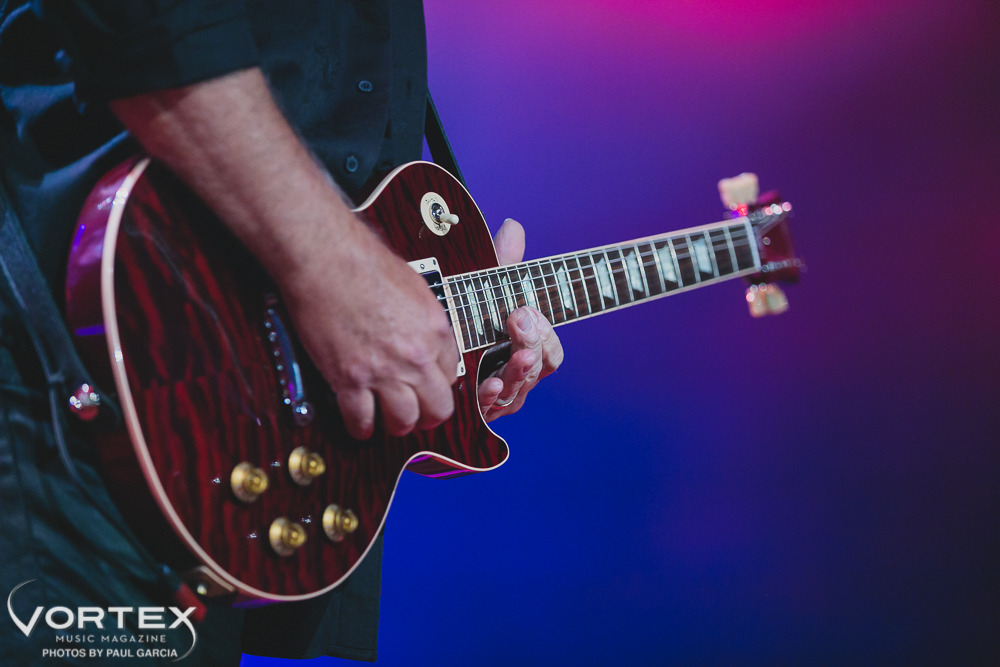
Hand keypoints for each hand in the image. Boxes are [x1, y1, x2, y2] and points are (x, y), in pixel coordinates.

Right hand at [282, 220, 459, 439]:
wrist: (326, 258)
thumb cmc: (364, 263)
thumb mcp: (415, 288)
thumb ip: (425, 321)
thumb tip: (425, 341)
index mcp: (435, 330)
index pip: (451, 376)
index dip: (438, 386)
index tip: (428, 389)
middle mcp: (415, 355)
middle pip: (436, 408)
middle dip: (427, 416)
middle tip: (417, 416)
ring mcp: (383, 370)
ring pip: (402, 421)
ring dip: (396, 425)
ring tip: (387, 421)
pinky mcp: (349, 378)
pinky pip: (361, 420)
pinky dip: (360, 427)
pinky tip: (360, 424)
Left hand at [477, 219, 563, 420]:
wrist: (421, 338)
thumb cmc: (462, 310)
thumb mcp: (482, 285)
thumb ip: (500, 261)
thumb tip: (512, 228)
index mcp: (526, 347)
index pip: (551, 351)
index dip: (545, 335)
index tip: (525, 312)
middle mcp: (516, 372)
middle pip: (539, 369)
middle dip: (533, 347)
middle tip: (519, 324)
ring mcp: (498, 392)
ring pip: (520, 391)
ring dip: (518, 375)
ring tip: (512, 360)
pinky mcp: (477, 405)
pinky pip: (493, 408)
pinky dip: (493, 398)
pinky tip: (488, 384)